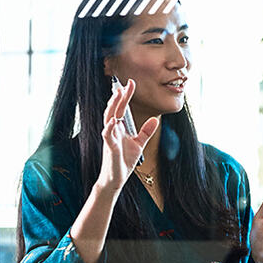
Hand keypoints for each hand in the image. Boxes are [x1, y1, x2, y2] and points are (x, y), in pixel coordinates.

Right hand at [96, 79, 158, 193]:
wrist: (116, 178)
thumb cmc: (124, 161)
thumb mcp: (138, 144)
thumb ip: (146, 131)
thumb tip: (155, 119)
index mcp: (119, 128)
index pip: (121, 108)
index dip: (125, 96)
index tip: (130, 84)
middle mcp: (113, 130)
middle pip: (114, 109)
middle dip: (119, 97)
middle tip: (125, 84)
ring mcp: (110, 138)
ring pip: (108, 118)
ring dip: (113, 106)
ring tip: (118, 94)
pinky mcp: (110, 148)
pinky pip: (108, 136)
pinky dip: (110, 128)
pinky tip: (113, 120)